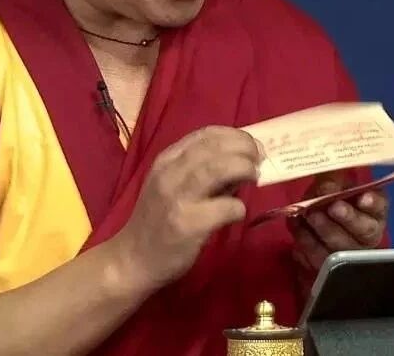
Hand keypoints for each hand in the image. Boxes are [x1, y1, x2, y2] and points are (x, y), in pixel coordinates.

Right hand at [111, 126, 260, 291]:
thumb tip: (240, 164)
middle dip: (244, 147)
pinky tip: (237, 212)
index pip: (204, 134)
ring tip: (254, 175)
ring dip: (243, 167)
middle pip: (214, 147)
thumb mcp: (172, 186)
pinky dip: (238, 206)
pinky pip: (223, 208)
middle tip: (260, 158)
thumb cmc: (157, 220)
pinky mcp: (188, 225)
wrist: (133, 258)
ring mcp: (177, 198)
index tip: (252, 143)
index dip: (234, 134)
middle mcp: (170, 173)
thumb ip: (202, 173)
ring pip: (217, 169)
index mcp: (166, 160)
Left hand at [289, 172, 388, 272]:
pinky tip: (297, 224)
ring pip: (342, 246)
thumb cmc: (327, 196)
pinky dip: (306, 239)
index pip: (379, 207)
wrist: (310, 218)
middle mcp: (366, 235)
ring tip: (310, 215)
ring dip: (325, 229)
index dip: (373, 203)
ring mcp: (348, 254)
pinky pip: (318, 256)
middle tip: (333, 206)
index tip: (364, 198)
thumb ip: (332, 181)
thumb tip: (328, 186)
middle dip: (348, 218)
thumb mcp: (331, 183)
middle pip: (364, 230)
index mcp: (373, 211)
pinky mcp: (327, 265)